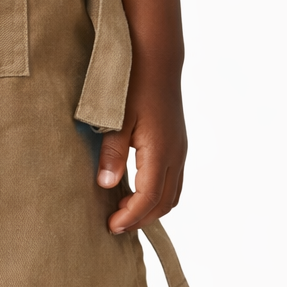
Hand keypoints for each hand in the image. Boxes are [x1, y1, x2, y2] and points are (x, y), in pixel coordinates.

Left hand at [96, 65, 185, 233]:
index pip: (148, 198)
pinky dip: (158, 195)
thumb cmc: (134, 84)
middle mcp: (176, 155)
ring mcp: (180, 150)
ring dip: (151, 209)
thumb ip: (112, 152)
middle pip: (164, 203)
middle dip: (141, 219)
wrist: (157, 59)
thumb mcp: (117, 118)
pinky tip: (138, 191)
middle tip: (115, 225)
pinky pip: (174, 181)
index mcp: (160, 152)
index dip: (130, 217)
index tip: (111, 227)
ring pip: (172, 194)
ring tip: (125, 213)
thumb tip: (106, 185)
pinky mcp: (178, 144)